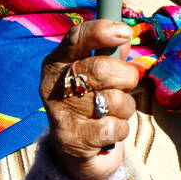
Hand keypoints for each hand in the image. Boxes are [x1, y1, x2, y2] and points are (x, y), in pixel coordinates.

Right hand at [40, 19, 140, 179]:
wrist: (77, 148)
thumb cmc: (91, 100)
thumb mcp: (97, 73)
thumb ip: (111, 53)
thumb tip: (123, 35)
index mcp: (58, 62)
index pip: (76, 38)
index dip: (101, 31)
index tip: (123, 33)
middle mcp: (54, 85)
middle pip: (101, 68)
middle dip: (126, 76)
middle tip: (126, 84)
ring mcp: (61, 113)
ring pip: (114, 99)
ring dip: (125, 106)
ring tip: (113, 111)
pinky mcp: (72, 139)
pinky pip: (115, 127)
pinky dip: (121, 128)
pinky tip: (109, 129)